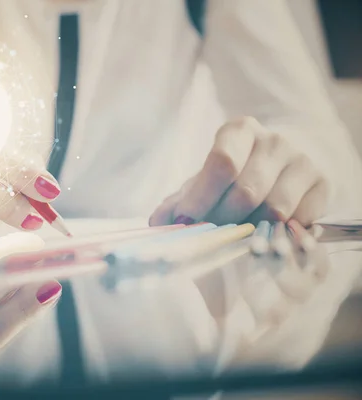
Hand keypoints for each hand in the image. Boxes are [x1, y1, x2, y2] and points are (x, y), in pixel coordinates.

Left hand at [149, 117, 329, 226]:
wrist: (280, 165)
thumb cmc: (233, 176)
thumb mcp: (203, 182)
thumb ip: (180, 201)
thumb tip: (157, 222)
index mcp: (239, 131)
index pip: (222, 163)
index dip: (201, 198)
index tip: (185, 222)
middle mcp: (274, 141)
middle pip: (246, 191)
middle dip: (223, 219)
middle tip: (211, 234)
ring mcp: (302, 161)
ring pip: (274, 209)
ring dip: (250, 229)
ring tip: (237, 233)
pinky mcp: (322, 185)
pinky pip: (299, 220)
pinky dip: (278, 234)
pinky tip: (264, 232)